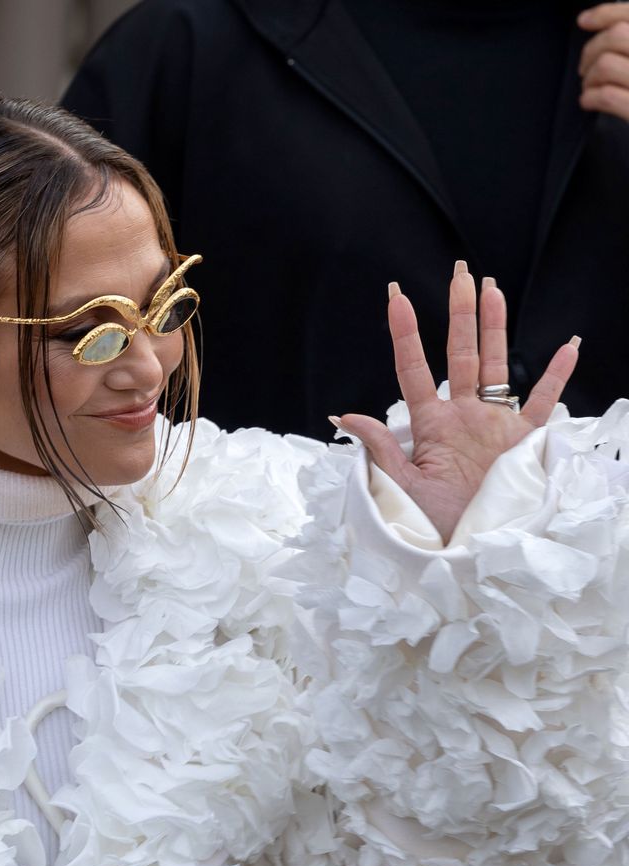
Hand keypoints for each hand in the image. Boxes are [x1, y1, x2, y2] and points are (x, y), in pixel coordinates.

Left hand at [333, 263, 578, 542]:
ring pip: (497, 365)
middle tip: (459, 271)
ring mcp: (494, 424)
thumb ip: (379, 446)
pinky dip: (557, 376)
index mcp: (431, 424)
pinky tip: (566, 346)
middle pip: (461, 353)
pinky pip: (544, 403)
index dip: (406, 334)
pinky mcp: (522, 441)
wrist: (465, 548)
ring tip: (492, 289)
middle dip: (460, 313)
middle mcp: (463, 415)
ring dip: (496, 327)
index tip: (396, 297)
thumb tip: (343, 415)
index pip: (413, 369)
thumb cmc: (429, 522)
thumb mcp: (400, 484)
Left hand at [578, 5, 628, 121]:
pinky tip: (588, 101)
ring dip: (589, 77)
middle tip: (584, 68)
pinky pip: (608, 96)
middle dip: (591, 51)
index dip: (605, 13)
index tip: (584, 21)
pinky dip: (590, 98)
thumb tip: (592, 21)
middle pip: (615, 36)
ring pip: (606, 65)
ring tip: (589, 87)